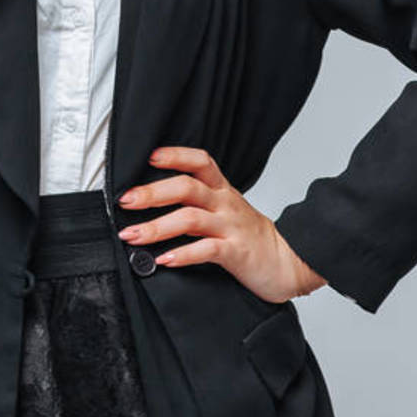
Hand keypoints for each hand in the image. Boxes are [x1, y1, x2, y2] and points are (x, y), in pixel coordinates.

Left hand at [116, 146, 328, 303]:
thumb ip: (199, 203)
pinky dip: (183, 254)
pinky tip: (164, 260)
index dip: (175, 155)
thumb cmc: (251, 237)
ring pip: (190, 218)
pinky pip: (207, 250)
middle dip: (152, 193)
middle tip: (126, 200)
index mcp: (222, 191)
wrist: (290, 261)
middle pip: (187, 187)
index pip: (200, 162)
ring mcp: (231, 227)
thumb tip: (155, 201)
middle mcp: (225, 204)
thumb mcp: (227, 210)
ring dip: (157, 226)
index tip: (150, 158)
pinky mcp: (237, 253)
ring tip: (133, 235)